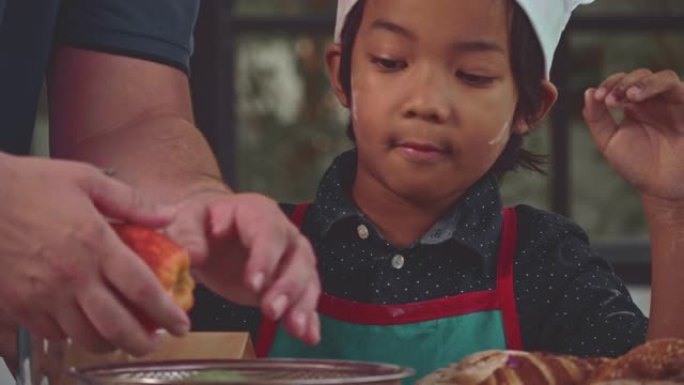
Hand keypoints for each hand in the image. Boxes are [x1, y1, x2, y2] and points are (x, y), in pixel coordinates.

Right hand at [0, 153, 189, 355]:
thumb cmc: (28, 184)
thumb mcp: (87, 180)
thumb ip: (132, 202)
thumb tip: (168, 215)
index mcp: (95, 245)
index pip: (142, 290)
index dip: (166, 313)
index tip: (180, 325)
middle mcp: (72, 277)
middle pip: (116, 326)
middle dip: (142, 343)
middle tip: (154, 343)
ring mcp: (41, 296)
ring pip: (84, 337)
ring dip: (109, 343)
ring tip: (122, 338)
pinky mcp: (15, 305)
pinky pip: (50, 334)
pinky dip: (71, 336)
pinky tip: (80, 327)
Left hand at [166, 190, 320, 344]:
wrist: (209, 232)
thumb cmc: (200, 222)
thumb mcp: (187, 220)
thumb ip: (188, 234)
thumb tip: (195, 255)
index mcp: (258, 212)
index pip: (269, 233)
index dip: (265, 258)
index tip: (254, 284)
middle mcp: (283, 233)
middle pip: (297, 257)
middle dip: (288, 286)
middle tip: (272, 311)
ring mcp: (290, 259)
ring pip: (307, 278)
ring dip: (302, 304)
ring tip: (295, 329)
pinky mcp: (287, 283)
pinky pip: (305, 298)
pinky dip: (309, 317)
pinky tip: (308, 336)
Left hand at [583, 69, 683, 200]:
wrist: (661, 188)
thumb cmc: (637, 165)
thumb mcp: (609, 142)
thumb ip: (596, 119)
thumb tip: (588, 92)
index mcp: (634, 105)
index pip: (621, 83)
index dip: (609, 84)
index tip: (599, 97)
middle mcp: (654, 101)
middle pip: (641, 75)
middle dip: (624, 83)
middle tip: (612, 99)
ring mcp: (674, 104)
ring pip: (664, 78)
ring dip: (645, 83)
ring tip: (630, 96)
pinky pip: (683, 92)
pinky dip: (664, 89)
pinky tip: (648, 99)